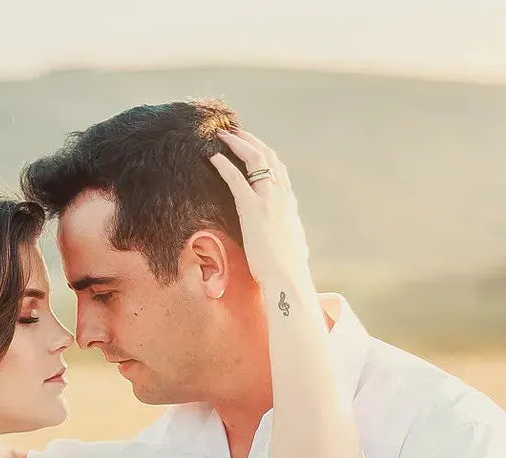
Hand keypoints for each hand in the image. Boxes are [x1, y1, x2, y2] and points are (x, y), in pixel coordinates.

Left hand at [209, 128, 312, 297]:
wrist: (288, 278)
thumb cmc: (289, 270)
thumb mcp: (293, 246)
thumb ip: (290, 235)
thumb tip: (293, 240)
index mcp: (290, 202)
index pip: (278, 168)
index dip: (264, 153)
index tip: (252, 145)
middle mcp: (281, 195)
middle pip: (267, 156)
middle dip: (250, 140)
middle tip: (233, 131)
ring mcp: (268, 200)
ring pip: (254, 159)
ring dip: (237, 143)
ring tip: (221, 135)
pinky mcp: (252, 209)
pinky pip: (235, 179)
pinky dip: (223, 164)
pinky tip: (212, 156)